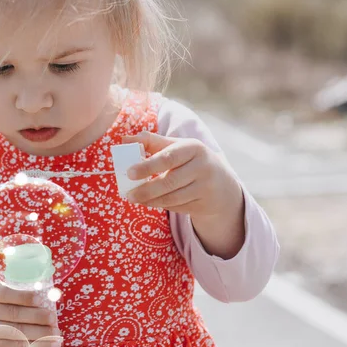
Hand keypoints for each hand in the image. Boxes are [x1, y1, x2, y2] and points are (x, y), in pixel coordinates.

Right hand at [0, 283, 60, 346]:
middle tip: (52, 318)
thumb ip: (20, 296)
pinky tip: (50, 345)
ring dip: (41, 333)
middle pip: (14, 314)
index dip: (23, 297)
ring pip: (18, 332)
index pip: (6, 293)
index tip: (40, 299)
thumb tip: (49, 297)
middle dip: (37, 316)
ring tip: (56, 333)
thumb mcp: (2, 299)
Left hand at [122, 131, 241, 217]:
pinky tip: (149, 202)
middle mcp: (203, 166)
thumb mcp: (176, 147)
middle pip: (169, 182)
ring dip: (150, 200)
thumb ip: (151, 142)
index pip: (167, 157)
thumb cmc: (190, 160)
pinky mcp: (204, 204)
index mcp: (193, 147)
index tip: (129, 173)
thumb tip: (124, 139)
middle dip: (145, 190)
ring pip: (171, 198)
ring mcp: (205, 187)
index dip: (147, 166)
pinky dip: (160, 205)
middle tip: (128, 194)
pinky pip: (177, 207)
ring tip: (134, 198)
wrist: (221, 184)